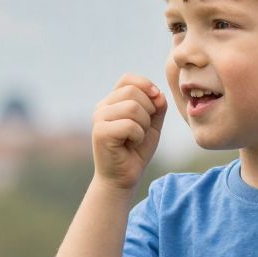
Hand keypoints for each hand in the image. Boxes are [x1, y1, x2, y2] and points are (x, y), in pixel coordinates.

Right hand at [91, 73, 166, 189]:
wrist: (123, 177)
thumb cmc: (136, 150)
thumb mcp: (152, 124)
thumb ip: (157, 107)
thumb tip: (158, 94)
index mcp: (112, 101)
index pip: (127, 79)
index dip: (145, 85)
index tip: (156, 99)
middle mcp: (102, 107)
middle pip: (133, 91)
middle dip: (149, 110)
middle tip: (143, 129)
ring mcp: (99, 119)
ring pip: (133, 107)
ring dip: (144, 125)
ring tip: (136, 138)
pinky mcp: (100, 133)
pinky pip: (130, 125)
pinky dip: (138, 136)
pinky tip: (130, 145)